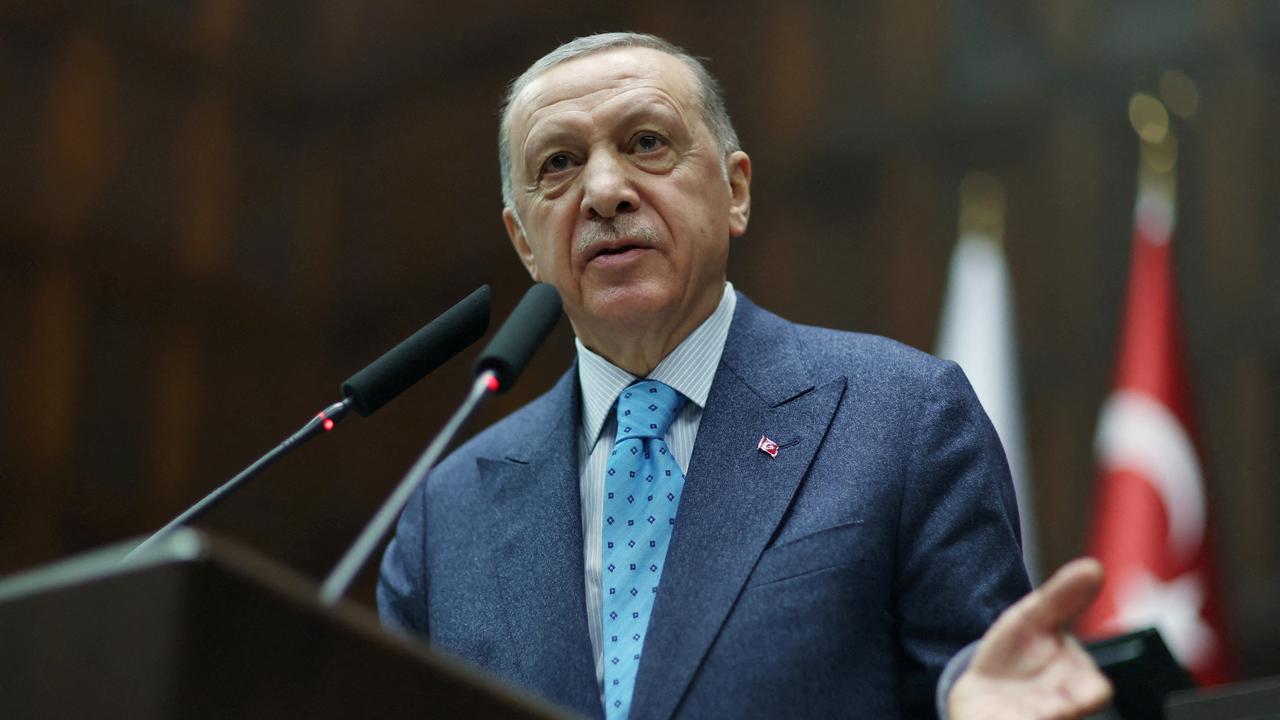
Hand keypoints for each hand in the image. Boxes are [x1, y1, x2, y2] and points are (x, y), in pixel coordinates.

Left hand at [949, 558, 1113, 719]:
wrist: (982, 689)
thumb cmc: (1018, 654)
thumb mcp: (1033, 619)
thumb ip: (1062, 598)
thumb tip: (1094, 567)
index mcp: (1077, 684)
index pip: (1094, 692)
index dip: (1089, 693)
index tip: (1087, 694)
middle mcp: (1060, 708)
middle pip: (1068, 712)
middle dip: (1061, 712)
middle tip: (1053, 710)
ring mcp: (1033, 719)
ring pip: (1037, 719)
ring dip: (1029, 717)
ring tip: (1014, 715)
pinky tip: (994, 716)